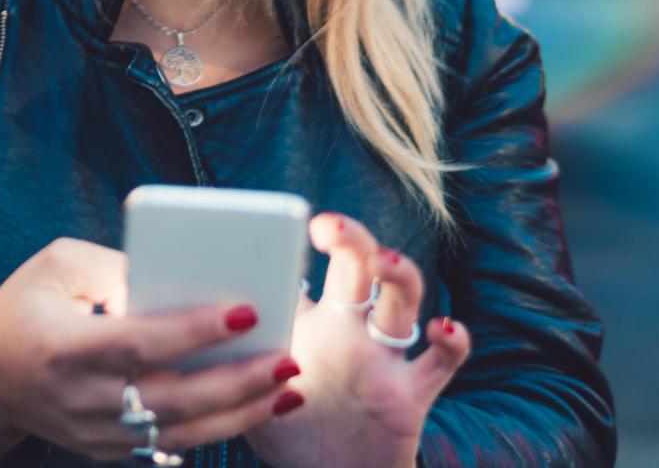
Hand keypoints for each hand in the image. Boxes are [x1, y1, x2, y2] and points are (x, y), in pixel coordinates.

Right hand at [0, 237, 305, 464]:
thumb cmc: (25, 307)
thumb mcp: (57, 266)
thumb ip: (117, 266)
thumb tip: (183, 273)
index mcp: (63, 347)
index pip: (139, 341)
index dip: (194, 330)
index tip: (247, 309)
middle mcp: (79, 399)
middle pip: (170, 397)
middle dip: (237, 379)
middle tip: (288, 357)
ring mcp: (93, 433)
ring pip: (179, 430)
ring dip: (241, 412)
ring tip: (289, 387)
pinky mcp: (106, 450)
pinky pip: (170, 444)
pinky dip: (218, 428)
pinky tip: (258, 408)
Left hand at [242, 214, 471, 467]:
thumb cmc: (284, 432)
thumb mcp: (249, 392)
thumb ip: (235, 358)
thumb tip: (205, 318)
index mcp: (307, 322)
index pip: (305, 268)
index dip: (293, 246)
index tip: (277, 228)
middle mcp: (348, 330)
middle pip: (358, 267)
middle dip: (350, 238)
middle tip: (328, 226)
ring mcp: (383, 358)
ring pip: (402, 300)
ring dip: (399, 273)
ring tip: (384, 260)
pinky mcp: (411, 394)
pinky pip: (441, 363)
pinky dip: (452, 342)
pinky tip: (445, 328)